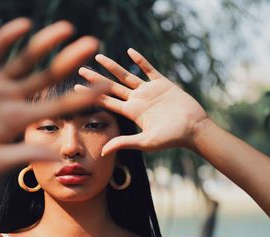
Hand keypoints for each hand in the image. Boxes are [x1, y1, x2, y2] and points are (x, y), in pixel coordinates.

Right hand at [0, 18, 98, 176]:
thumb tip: (57, 156)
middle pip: (47, 76)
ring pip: (24, 59)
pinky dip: (6, 39)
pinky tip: (23, 26)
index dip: (81, 97)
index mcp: (19, 121)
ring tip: (66, 28)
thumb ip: (22, 156)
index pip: (58, 106)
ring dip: (44, 44)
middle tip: (93, 44)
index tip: (103, 86)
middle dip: (69, 61)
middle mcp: (12, 99)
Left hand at [77, 48, 206, 154]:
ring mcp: (148, 91)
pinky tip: (129, 51)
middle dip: (95, 78)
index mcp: (132, 112)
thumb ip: (124, 143)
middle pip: (111, 87)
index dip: (91, 95)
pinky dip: (139, 60)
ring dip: (112, 66)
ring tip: (98, 56)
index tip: (75, 87)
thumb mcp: (146, 142)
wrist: (194, 128)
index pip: (107, 101)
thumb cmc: (171, 138)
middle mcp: (137, 100)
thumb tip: (103, 151)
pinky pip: (148, 69)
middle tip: (80, 69)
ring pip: (126, 75)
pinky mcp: (162, 83)